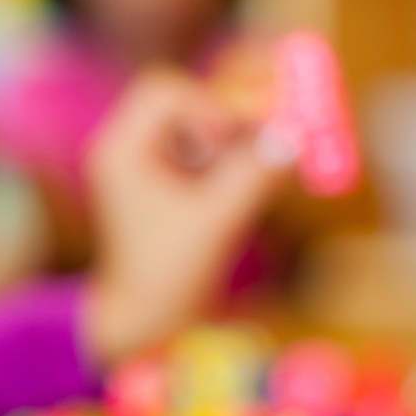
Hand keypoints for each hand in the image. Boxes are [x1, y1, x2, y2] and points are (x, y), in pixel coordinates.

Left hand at [83, 67, 291, 365]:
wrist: (143, 323)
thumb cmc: (168, 277)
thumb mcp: (217, 222)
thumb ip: (255, 177)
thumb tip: (294, 138)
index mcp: (121, 151)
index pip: (165, 92)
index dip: (210, 104)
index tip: (241, 138)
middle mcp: (125, 150)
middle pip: (179, 98)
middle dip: (224, 116)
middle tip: (263, 139)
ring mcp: (142, 165)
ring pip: (194, 123)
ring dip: (230, 140)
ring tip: (255, 172)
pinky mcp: (163, 183)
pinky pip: (200, 150)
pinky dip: (228, 159)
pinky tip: (247, 186)